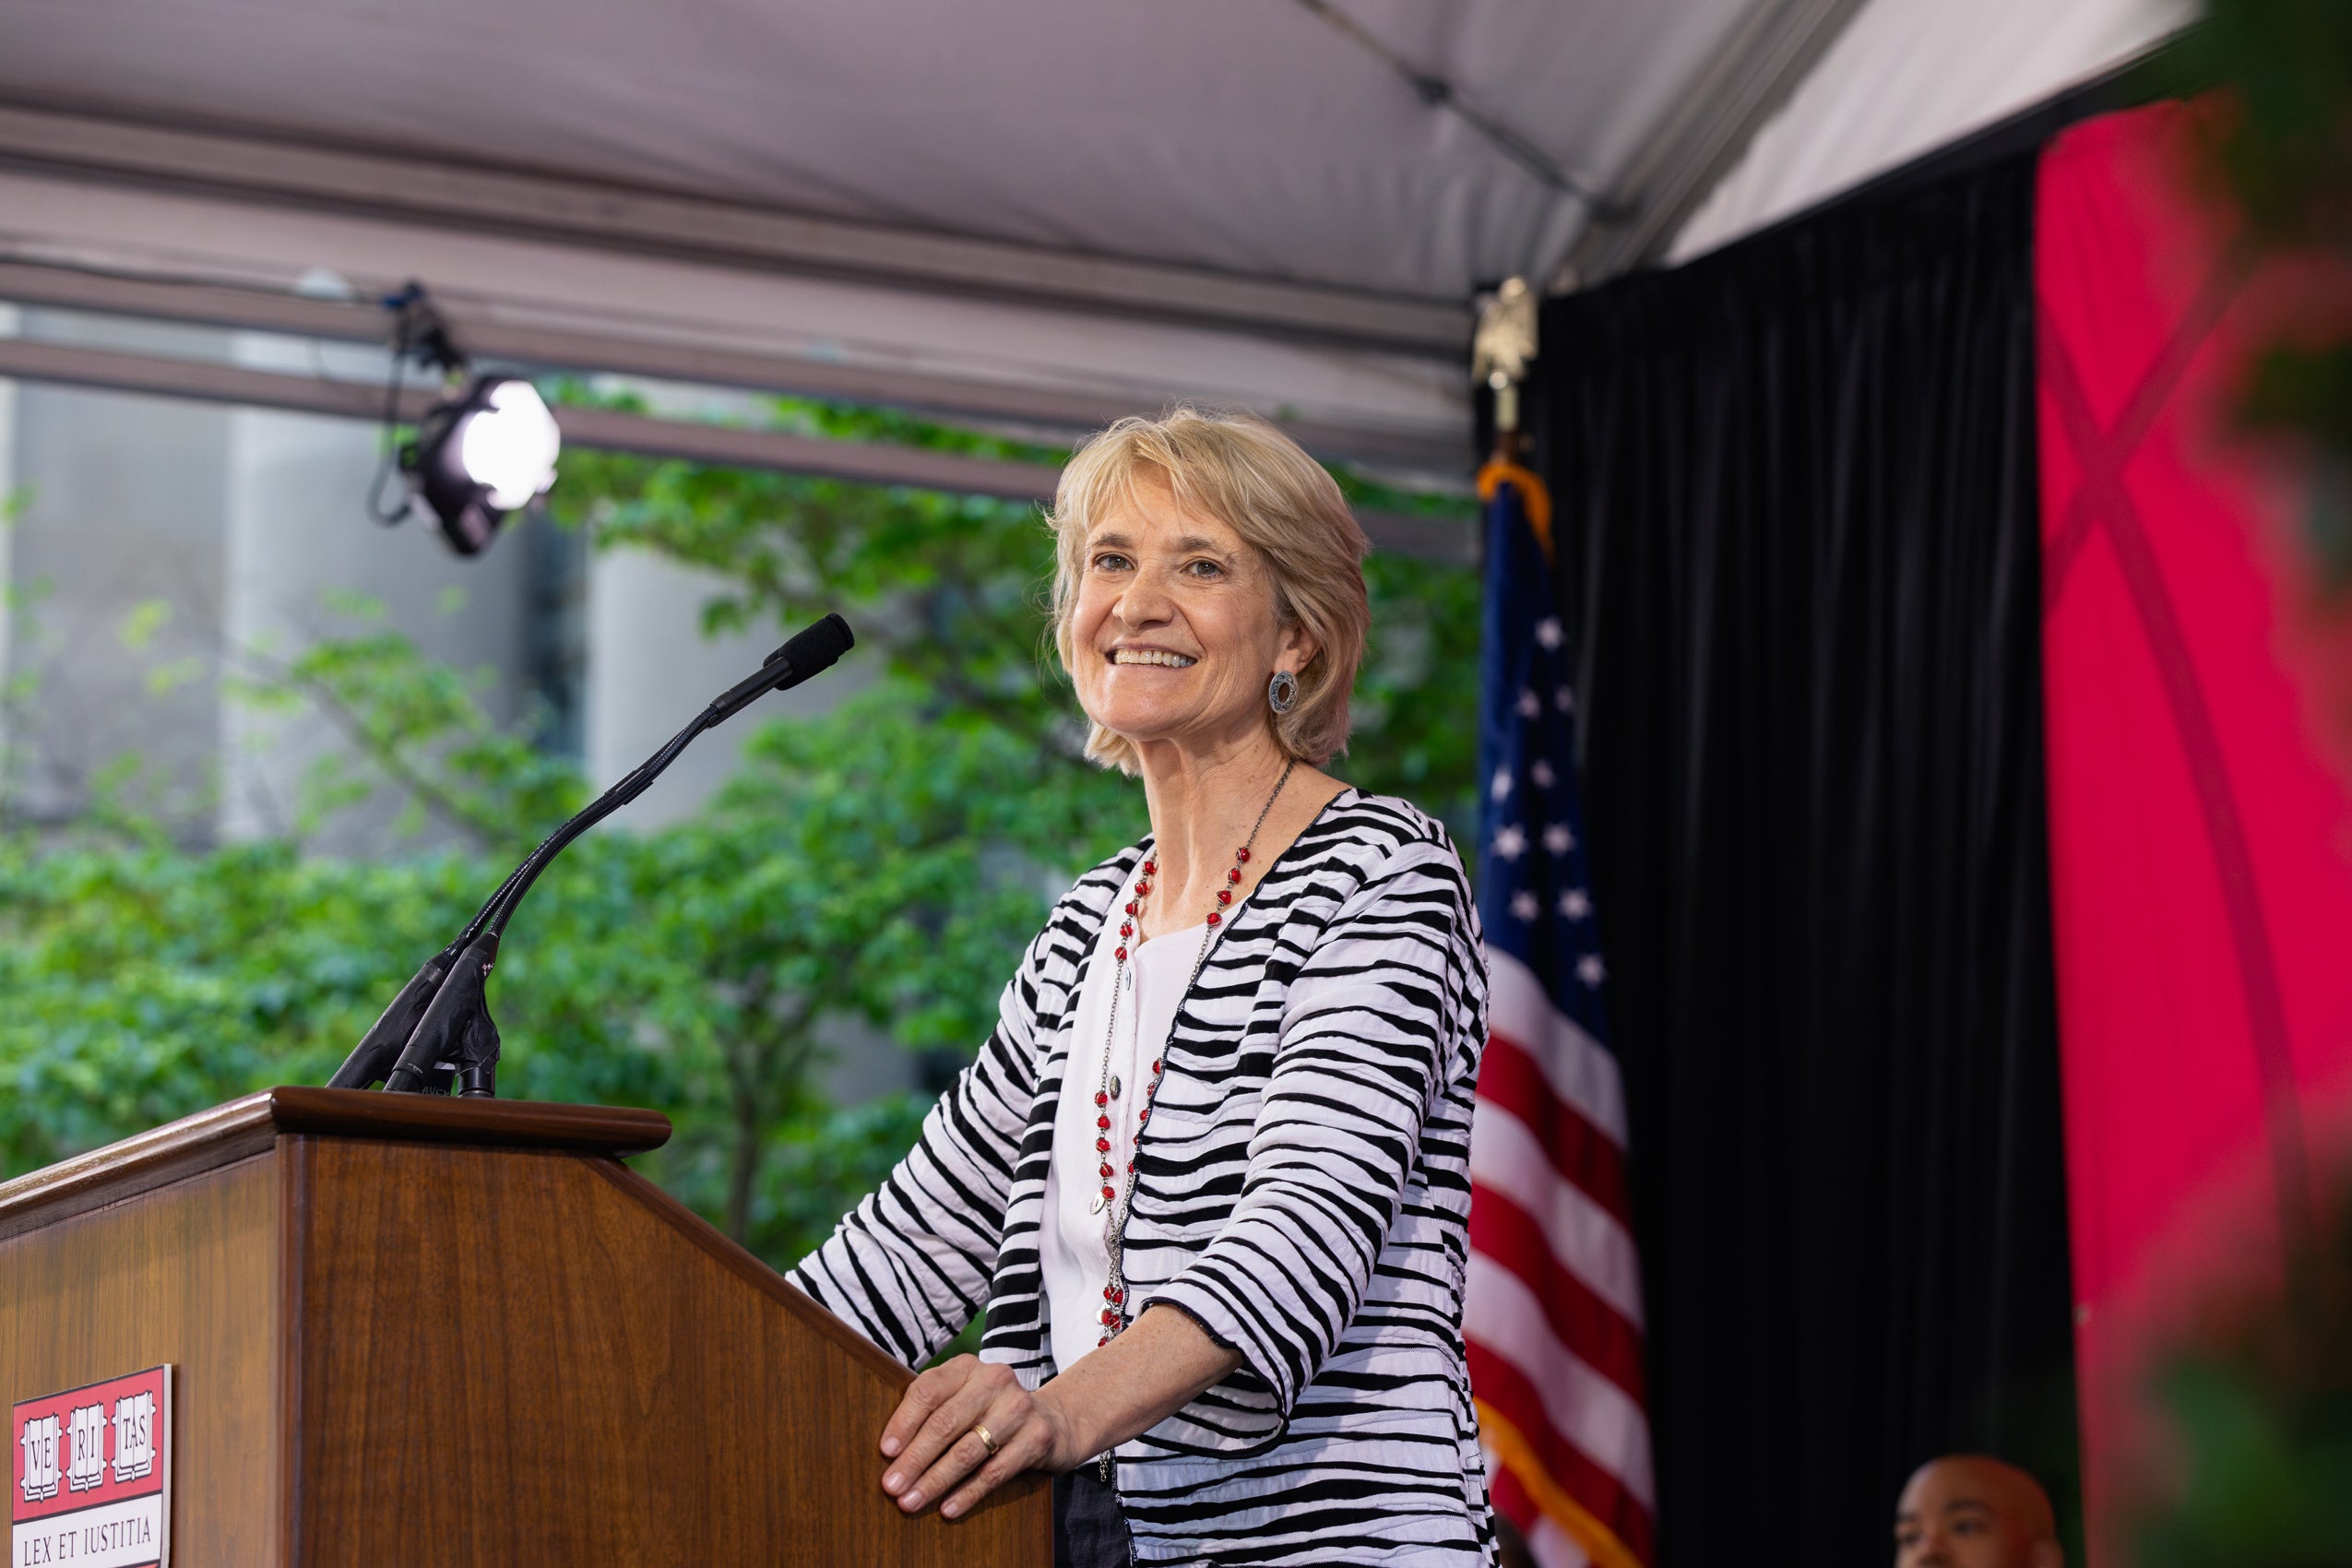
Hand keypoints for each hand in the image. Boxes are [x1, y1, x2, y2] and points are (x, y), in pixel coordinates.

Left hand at [878, 1355, 1079, 1518]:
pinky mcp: (1037, 1437)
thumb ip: (932, 1411)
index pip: (928, 1390)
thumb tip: (889, 1452)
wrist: (1055, 1420)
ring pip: (967, 1451)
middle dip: (914, 1459)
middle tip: (891, 1487)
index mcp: (967, 1367)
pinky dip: (967, 1494)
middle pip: (945, 1423)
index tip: (885, 1452)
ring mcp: (1018, 1408)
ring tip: (910, 1502)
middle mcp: (994, 1380)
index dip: (904, 1422)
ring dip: (935, 1481)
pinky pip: (994, 1472)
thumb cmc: (990, 1413)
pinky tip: (947, 1509)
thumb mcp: (963, 1398)